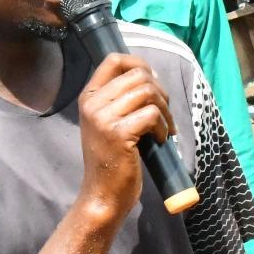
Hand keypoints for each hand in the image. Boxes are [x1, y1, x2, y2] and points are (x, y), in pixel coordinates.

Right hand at [75, 54, 173, 221]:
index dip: (140, 64)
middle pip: (139, 75)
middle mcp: (92, 103)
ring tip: (164, 129)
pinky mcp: (118, 133)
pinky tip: (160, 140)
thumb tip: (151, 78)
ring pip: (148, 92)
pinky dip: (163, 127)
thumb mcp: (107, 122)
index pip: (114, 59)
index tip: (153, 83)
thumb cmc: (111, 159)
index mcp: (88, 96)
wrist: (102, 194)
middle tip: (164, 115)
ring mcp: (102, 118)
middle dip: (160, 93)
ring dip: (164, 110)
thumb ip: (121, 98)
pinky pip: (151, 115)